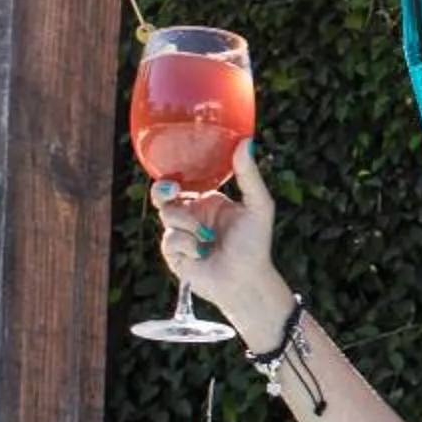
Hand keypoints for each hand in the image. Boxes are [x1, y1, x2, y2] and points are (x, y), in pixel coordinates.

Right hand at [150, 138, 281, 326]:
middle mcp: (192, 216)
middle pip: (164, 195)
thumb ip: (249, 176)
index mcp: (208, 201)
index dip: (175, 174)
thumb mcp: (258, 205)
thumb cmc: (255, 245)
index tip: (176, 170)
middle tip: (171, 190)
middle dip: (163, 190)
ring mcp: (180, 234)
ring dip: (188, 226)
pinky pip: (170, 239)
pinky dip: (187, 245)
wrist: (245, 281)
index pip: (185, 181)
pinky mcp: (173, 254)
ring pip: (168, 216)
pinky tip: (201, 254)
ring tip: (207, 239)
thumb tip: (246, 141)